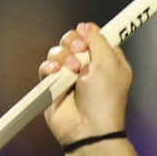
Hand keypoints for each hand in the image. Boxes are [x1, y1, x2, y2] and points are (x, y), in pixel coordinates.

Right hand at [41, 22, 133, 145]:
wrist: (88, 128)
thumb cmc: (105, 100)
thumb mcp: (109, 63)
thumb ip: (98, 40)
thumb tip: (86, 26)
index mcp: (108, 60)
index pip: (94, 36)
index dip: (89, 34)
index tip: (87, 38)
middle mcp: (89, 66)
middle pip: (73, 40)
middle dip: (73, 43)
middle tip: (80, 53)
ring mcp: (70, 76)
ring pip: (58, 51)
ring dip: (63, 57)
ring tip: (72, 71)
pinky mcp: (54, 85)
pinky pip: (46, 67)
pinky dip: (50, 68)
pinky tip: (57, 74)